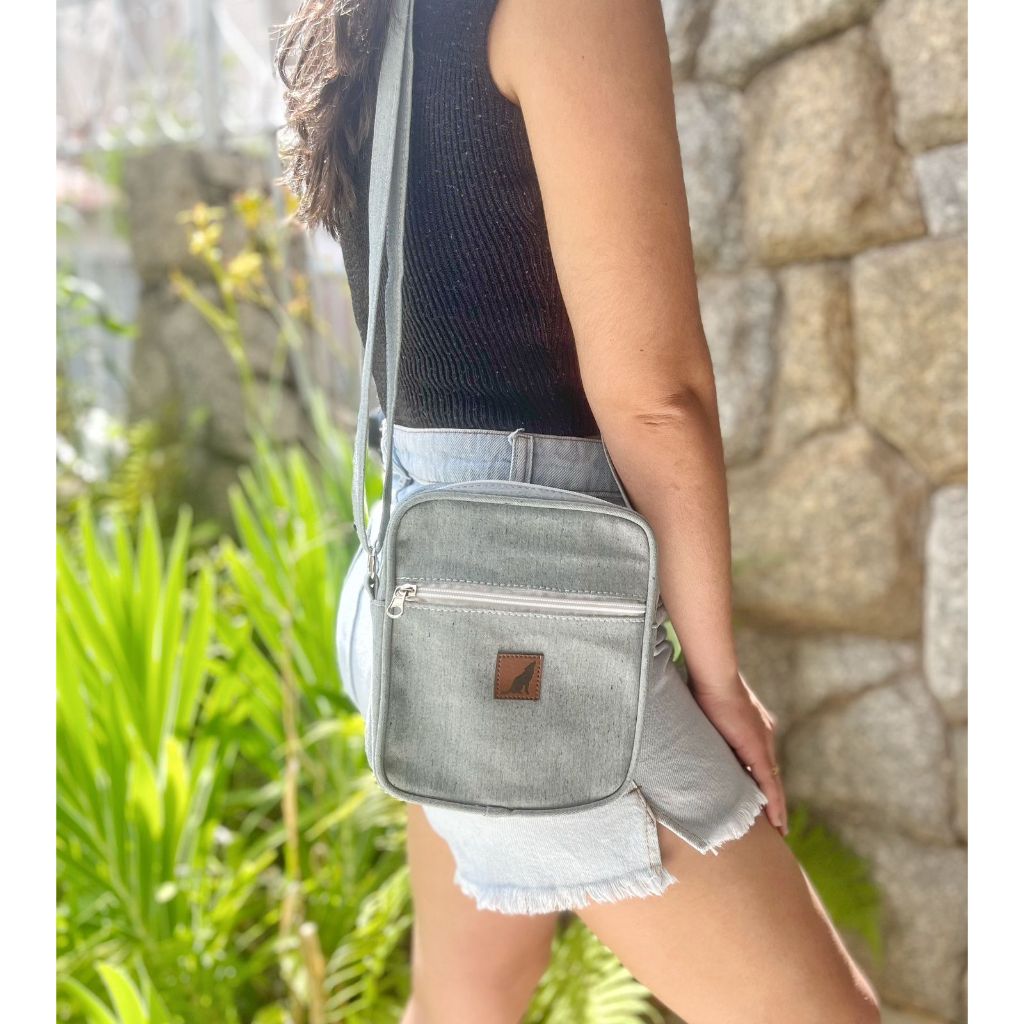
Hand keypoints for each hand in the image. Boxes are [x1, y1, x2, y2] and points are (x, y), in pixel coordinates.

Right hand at [690, 670, 787, 836]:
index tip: (763, 801)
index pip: (760, 762)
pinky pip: (769, 784)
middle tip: (776, 823)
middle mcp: (765, 737)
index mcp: (754, 729)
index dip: (763, 783)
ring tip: (779, 828)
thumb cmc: (705, 689)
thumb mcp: (708, 717)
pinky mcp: (758, 751)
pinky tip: (777, 822)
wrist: (714, 678)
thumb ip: (708, 732)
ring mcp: (764, 744)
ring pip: (773, 783)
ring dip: (776, 807)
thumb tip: (692, 739)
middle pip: (770, 775)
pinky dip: (774, 804)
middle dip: (772, 799)